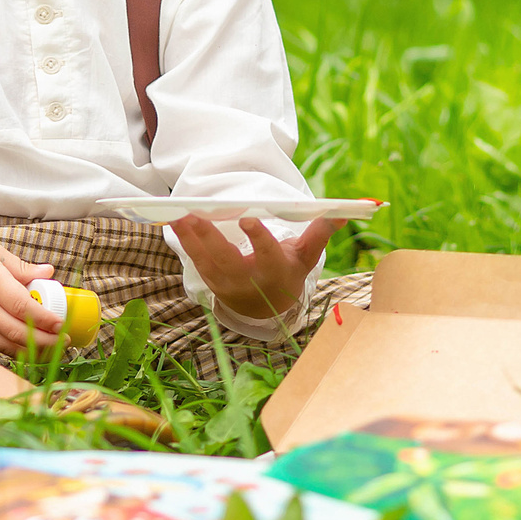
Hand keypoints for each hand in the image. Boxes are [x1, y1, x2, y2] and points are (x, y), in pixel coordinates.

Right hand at [0, 222, 64, 355]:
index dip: (45, 320)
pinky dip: (11, 349)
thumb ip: (21, 266)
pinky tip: (27, 348)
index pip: (23, 308)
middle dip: (45, 342)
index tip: (62, 324)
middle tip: (64, 342)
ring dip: (31, 352)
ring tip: (52, 350)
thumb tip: (48, 272)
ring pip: (5, 345)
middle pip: (17, 332)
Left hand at [170, 214, 349, 325]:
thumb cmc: (288, 272)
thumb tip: (346, 210)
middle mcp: (248, 279)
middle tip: (195, 213)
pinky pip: (195, 261)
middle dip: (209, 236)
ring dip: (189, 237)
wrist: (267, 309)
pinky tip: (174, 222)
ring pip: (205, 259)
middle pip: (227, 258)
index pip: (266, 252)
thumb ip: (320, 231)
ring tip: (177, 213)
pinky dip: (184, 242)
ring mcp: (226, 283)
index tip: (249, 216)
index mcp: (274, 270)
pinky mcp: (211, 281)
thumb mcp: (306, 256)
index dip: (257, 237)